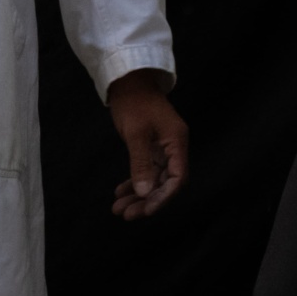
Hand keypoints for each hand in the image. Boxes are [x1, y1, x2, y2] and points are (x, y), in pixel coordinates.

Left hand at [105, 69, 188, 219]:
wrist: (127, 81)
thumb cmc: (134, 103)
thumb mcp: (136, 133)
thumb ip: (141, 164)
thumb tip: (145, 193)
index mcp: (177, 142)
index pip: (177, 178)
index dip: (163, 198)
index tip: (145, 210)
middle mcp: (174, 148)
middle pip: (165, 183)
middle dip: (146, 201)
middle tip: (126, 214)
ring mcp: (163, 148)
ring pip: (154, 180)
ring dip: (138, 195)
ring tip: (119, 209)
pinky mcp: (152, 147)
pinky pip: (146, 171)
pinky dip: (134, 182)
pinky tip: (120, 192)